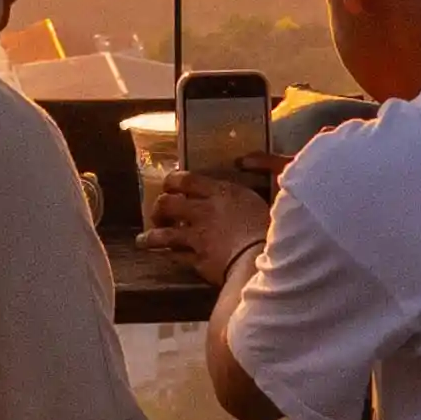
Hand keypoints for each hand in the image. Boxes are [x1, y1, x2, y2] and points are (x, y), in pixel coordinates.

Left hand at [148, 163, 273, 284]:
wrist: (266, 260)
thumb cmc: (276, 225)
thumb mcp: (276, 191)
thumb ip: (265, 170)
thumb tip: (246, 158)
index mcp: (221, 192)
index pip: (186, 179)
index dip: (173, 180)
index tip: (169, 184)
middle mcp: (204, 212)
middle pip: (168, 203)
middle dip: (159, 207)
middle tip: (158, 212)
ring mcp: (198, 238)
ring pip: (164, 234)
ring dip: (152, 237)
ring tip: (144, 240)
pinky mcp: (198, 261)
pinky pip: (177, 257)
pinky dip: (169, 257)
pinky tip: (164, 257)